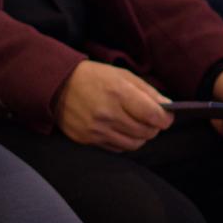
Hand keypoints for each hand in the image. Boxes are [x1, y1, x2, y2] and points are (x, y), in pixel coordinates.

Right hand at [53, 61, 172, 151]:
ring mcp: (96, 129)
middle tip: (149, 119)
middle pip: (147, 132)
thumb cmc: (91, 77)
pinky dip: (123, 141)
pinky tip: (118, 129)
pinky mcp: (86, 139)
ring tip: (133, 124)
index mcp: (118, 93)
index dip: (165, 118)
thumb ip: (147, 91)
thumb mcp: (121, 75)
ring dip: (139, 136)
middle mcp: (107, 114)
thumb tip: (167, 107)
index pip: (154, 116)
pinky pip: (117, 148)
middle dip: (153, 127)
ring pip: (134, 144)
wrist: (55, 84)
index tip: (165, 116)